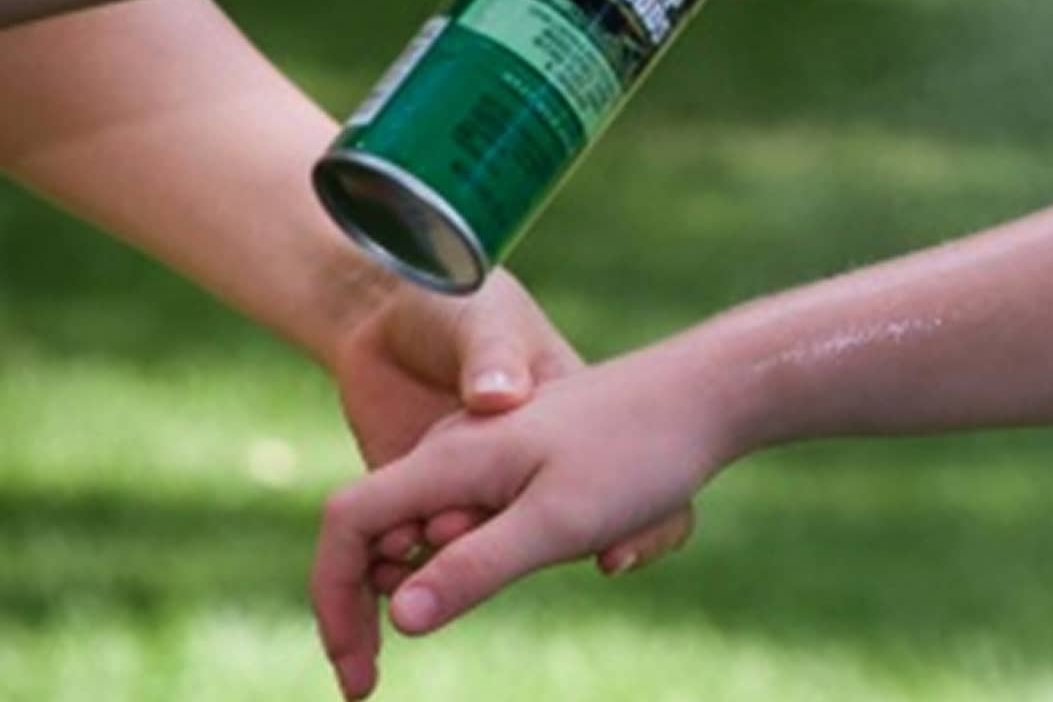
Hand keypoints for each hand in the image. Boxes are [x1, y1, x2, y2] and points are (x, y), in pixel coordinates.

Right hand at [312, 335, 742, 699]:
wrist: (708, 389)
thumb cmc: (640, 450)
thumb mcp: (559, 522)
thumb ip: (475, 567)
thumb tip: (399, 623)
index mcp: (450, 457)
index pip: (349, 523)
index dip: (335, 596)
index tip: (359, 671)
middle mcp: (457, 449)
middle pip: (383, 530)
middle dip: (391, 598)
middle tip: (443, 651)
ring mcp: (489, 451)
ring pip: (441, 528)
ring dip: (470, 570)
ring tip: (592, 547)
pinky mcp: (526, 459)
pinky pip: (488, 517)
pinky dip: (507, 548)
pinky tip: (605, 544)